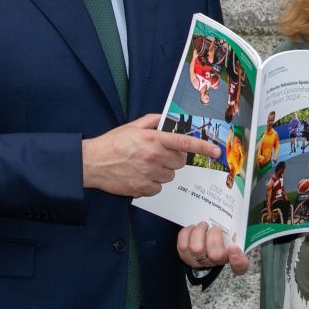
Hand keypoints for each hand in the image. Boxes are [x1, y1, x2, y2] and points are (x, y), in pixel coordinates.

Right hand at [82, 114, 220, 196]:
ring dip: (162, 172)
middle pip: (180, 162)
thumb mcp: (133, 126)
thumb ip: (154, 120)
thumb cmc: (112, 143)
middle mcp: (154, 156)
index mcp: (154, 139)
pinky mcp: (142, 188)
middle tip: (157, 155)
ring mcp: (149, 174)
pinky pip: (158, 188)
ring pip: (170, 176)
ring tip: (144, 165)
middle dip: (173, 159)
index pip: (185, 143)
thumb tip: (170, 119)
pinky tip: (139, 176)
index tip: (216, 151)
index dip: (203, 147)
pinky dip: (152, 184)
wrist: (92, 163)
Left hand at [177, 222, 249, 275]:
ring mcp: (200, 261)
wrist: (202, 234)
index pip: (241, 266)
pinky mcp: (185, 256)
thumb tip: (233, 218)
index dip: (237, 260)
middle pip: (216, 255)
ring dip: (199, 232)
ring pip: (197, 249)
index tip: (233, 247)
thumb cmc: (218, 232)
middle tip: (215, 227)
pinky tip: (192, 229)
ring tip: (203, 226)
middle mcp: (216, 262)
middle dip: (214, 236)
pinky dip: (187, 232)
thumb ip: (235, 228)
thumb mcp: (230, 230)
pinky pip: (183, 245)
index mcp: (233, 256)